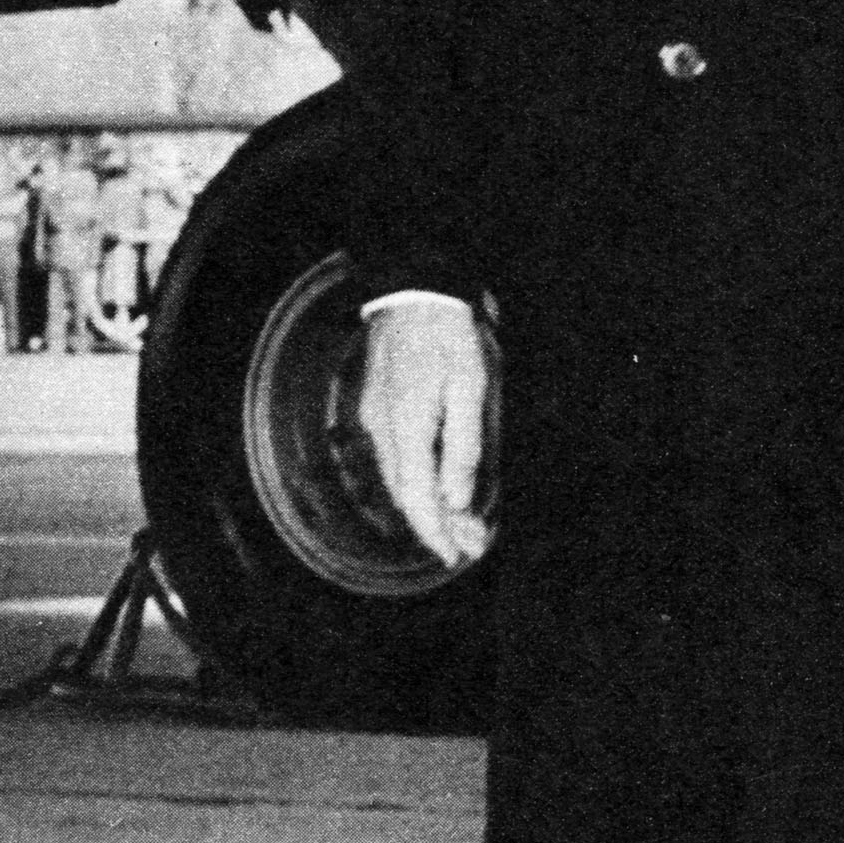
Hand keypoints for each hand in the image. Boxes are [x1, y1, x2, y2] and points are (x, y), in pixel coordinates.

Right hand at [356, 290, 493, 568]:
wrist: (415, 288)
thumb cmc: (450, 335)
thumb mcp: (470, 386)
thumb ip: (463, 445)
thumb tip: (458, 498)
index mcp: (406, 425)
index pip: (417, 495)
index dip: (436, 530)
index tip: (458, 554)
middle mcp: (381, 427)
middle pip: (404, 492)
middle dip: (435, 524)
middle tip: (467, 546)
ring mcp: (373, 416)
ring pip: (395, 477)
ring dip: (424, 504)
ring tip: (456, 525)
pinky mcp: (375, 406)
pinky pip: (392, 457)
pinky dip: (412, 479)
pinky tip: (431, 486)